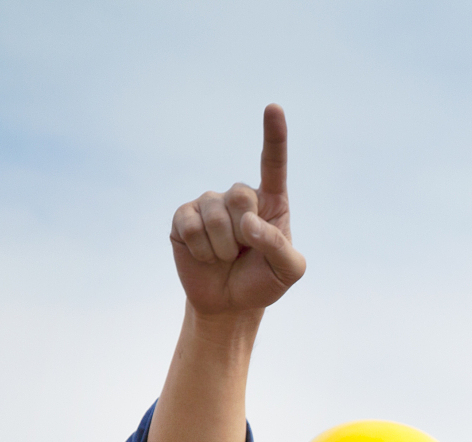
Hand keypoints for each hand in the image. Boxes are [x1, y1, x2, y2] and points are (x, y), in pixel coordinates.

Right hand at [169, 104, 306, 316]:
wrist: (230, 304)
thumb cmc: (264, 282)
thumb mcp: (288, 271)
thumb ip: (280, 246)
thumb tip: (249, 223)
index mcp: (270, 202)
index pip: (273, 164)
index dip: (274, 136)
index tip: (273, 108)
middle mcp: (238, 197)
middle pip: (240, 195)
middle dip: (244, 233)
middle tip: (245, 252)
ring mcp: (208, 204)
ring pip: (214, 215)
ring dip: (223, 248)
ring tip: (227, 258)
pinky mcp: (182, 217)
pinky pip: (190, 226)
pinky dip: (202, 250)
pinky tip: (206, 256)